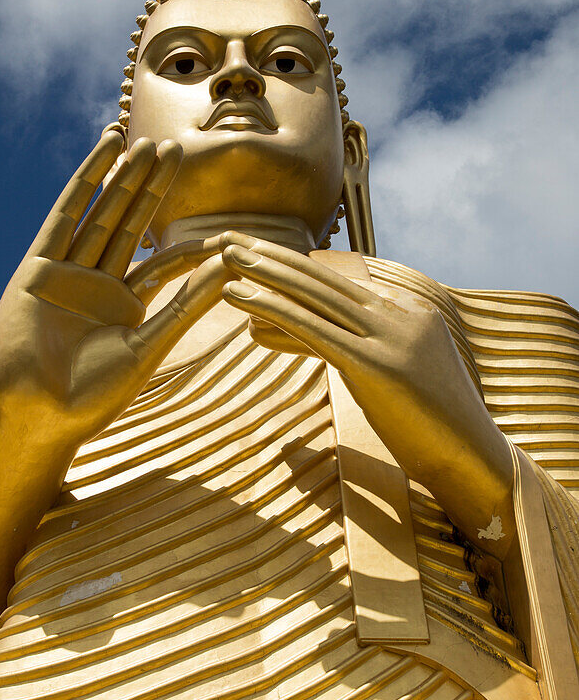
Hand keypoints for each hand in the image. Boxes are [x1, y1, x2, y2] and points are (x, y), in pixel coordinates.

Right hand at [0, 131, 232, 454]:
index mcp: (123, 308)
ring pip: (102, 214)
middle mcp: (95, 285)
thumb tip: (231, 268)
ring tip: (147, 144)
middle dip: (150, 189)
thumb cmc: (92, 397)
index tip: (224, 227)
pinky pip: (65, 214)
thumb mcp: (148, 346)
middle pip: (129, 225)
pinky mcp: (38, 267)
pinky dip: (87, 180)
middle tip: (175, 150)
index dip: (190, 243)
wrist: (38, 418)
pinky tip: (106, 150)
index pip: (161, 264)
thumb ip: (187, 305)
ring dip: (123, 177)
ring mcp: (66, 273)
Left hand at [221, 237, 514, 550]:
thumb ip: (373, 357)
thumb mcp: (403, 382)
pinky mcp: (373, 364)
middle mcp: (399, 315)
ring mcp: (388, 336)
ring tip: (223, 254)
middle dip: (272, 255)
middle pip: (323, 278)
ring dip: (263, 271)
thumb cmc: (438, 433)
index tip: (259, 254)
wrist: (476, 463)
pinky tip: (237, 294)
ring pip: (313, 294)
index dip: (295, 269)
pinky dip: (269, 307)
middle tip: (229, 237)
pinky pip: (311, 327)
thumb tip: (335, 350)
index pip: (340, 287)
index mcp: (408, 314)